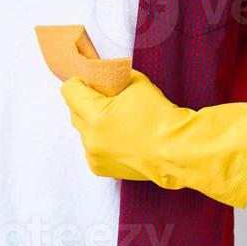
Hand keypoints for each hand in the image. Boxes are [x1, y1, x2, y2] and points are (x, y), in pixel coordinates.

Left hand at [60, 68, 246, 208]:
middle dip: (86, 101)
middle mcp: (90, 140)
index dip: (80, 81)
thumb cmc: (159, 116)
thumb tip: (103, 77)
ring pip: (83, 130)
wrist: (177, 150)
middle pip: (74, 110)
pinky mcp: (101, 168)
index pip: (69, 91)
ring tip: (116, 118)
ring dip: (92, 121)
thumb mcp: (136, 83)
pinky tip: (120, 135)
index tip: (91, 80)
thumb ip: (113, 78)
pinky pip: (92, 146)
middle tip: (107, 96)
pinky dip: (100, 138)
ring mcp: (94, 156)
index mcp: (95, 117)